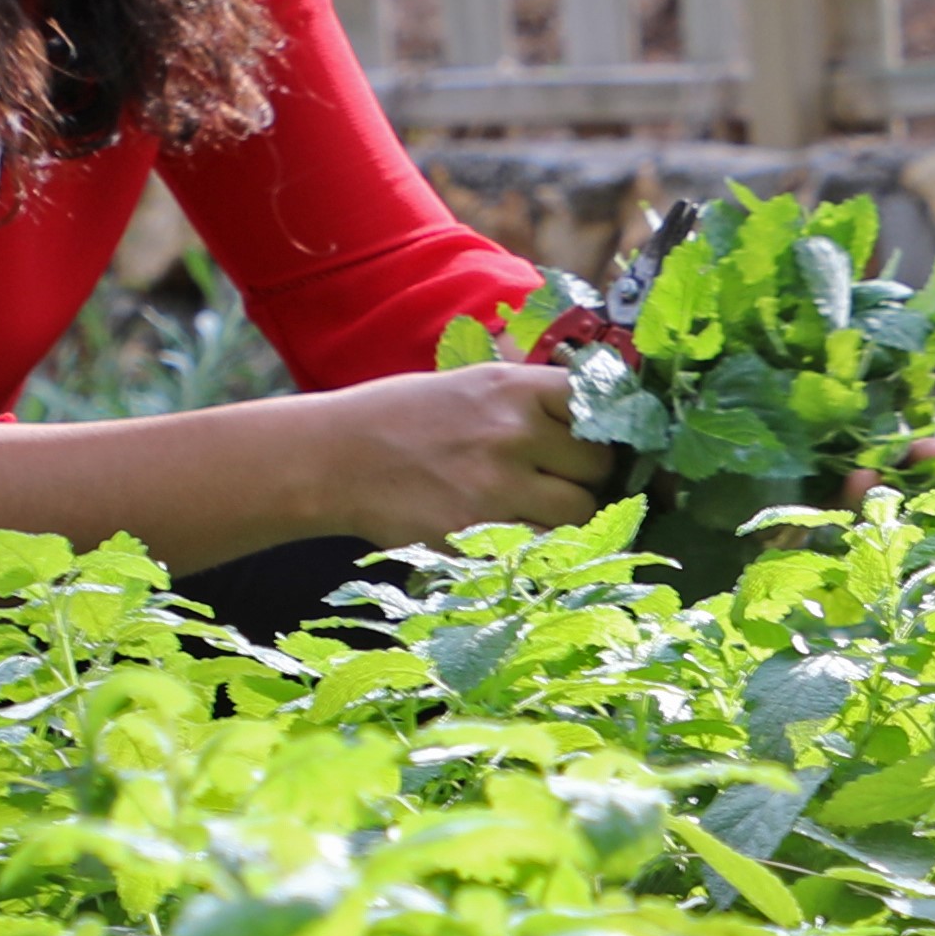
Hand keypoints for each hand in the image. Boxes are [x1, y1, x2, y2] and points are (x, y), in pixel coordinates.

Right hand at [313, 360, 618, 545]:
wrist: (335, 458)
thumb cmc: (403, 418)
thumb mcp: (469, 386)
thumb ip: (529, 402)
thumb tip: (594, 423)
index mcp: (513, 388)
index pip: (597, 404)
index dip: (599, 427)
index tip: (587, 440)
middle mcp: (512, 435)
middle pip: (598, 466)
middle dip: (586, 477)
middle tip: (558, 480)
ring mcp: (497, 490)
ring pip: (579, 513)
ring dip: (568, 516)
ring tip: (535, 510)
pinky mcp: (478, 537)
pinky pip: (541, 548)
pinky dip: (536, 546)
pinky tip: (512, 534)